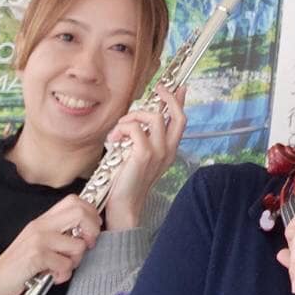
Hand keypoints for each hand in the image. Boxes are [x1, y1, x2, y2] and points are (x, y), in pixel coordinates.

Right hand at [0, 194, 101, 294]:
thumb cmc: (19, 265)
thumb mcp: (39, 242)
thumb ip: (59, 233)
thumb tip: (88, 231)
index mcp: (43, 220)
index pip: (74, 201)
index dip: (91, 213)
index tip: (92, 230)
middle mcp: (41, 225)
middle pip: (80, 213)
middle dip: (92, 231)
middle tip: (86, 247)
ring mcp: (38, 240)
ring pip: (77, 244)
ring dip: (75, 261)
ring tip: (62, 269)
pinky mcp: (35, 256)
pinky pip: (65, 264)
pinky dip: (63, 275)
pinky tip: (53, 277)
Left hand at [103, 85, 187, 230]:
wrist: (124, 206)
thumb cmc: (127, 182)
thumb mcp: (139, 158)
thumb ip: (142, 141)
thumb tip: (137, 123)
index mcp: (169, 151)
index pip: (180, 121)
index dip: (180, 102)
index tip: (178, 88)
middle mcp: (168, 150)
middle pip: (176, 115)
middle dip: (168, 97)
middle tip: (159, 88)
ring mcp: (158, 152)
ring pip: (153, 117)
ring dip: (133, 116)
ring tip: (120, 127)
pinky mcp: (144, 155)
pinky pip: (135, 129)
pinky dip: (122, 128)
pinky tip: (114, 138)